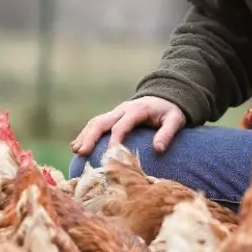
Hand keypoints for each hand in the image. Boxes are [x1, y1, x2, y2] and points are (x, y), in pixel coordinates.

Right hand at [70, 96, 185, 155]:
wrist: (165, 96)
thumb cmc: (170, 111)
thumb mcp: (175, 120)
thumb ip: (167, 133)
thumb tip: (158, 149)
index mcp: (137, 110)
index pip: (121, 125)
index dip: (114, 139)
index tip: (109, 155)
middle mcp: (123, 109)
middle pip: (102, 121)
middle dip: (90, 137)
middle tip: (82, 153)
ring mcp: (116, 112)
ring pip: (96, 121)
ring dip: (84, 135)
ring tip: (76, 151)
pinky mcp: (113, 116)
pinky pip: (96, 123)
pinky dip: (85, 133)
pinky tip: (77, 146)